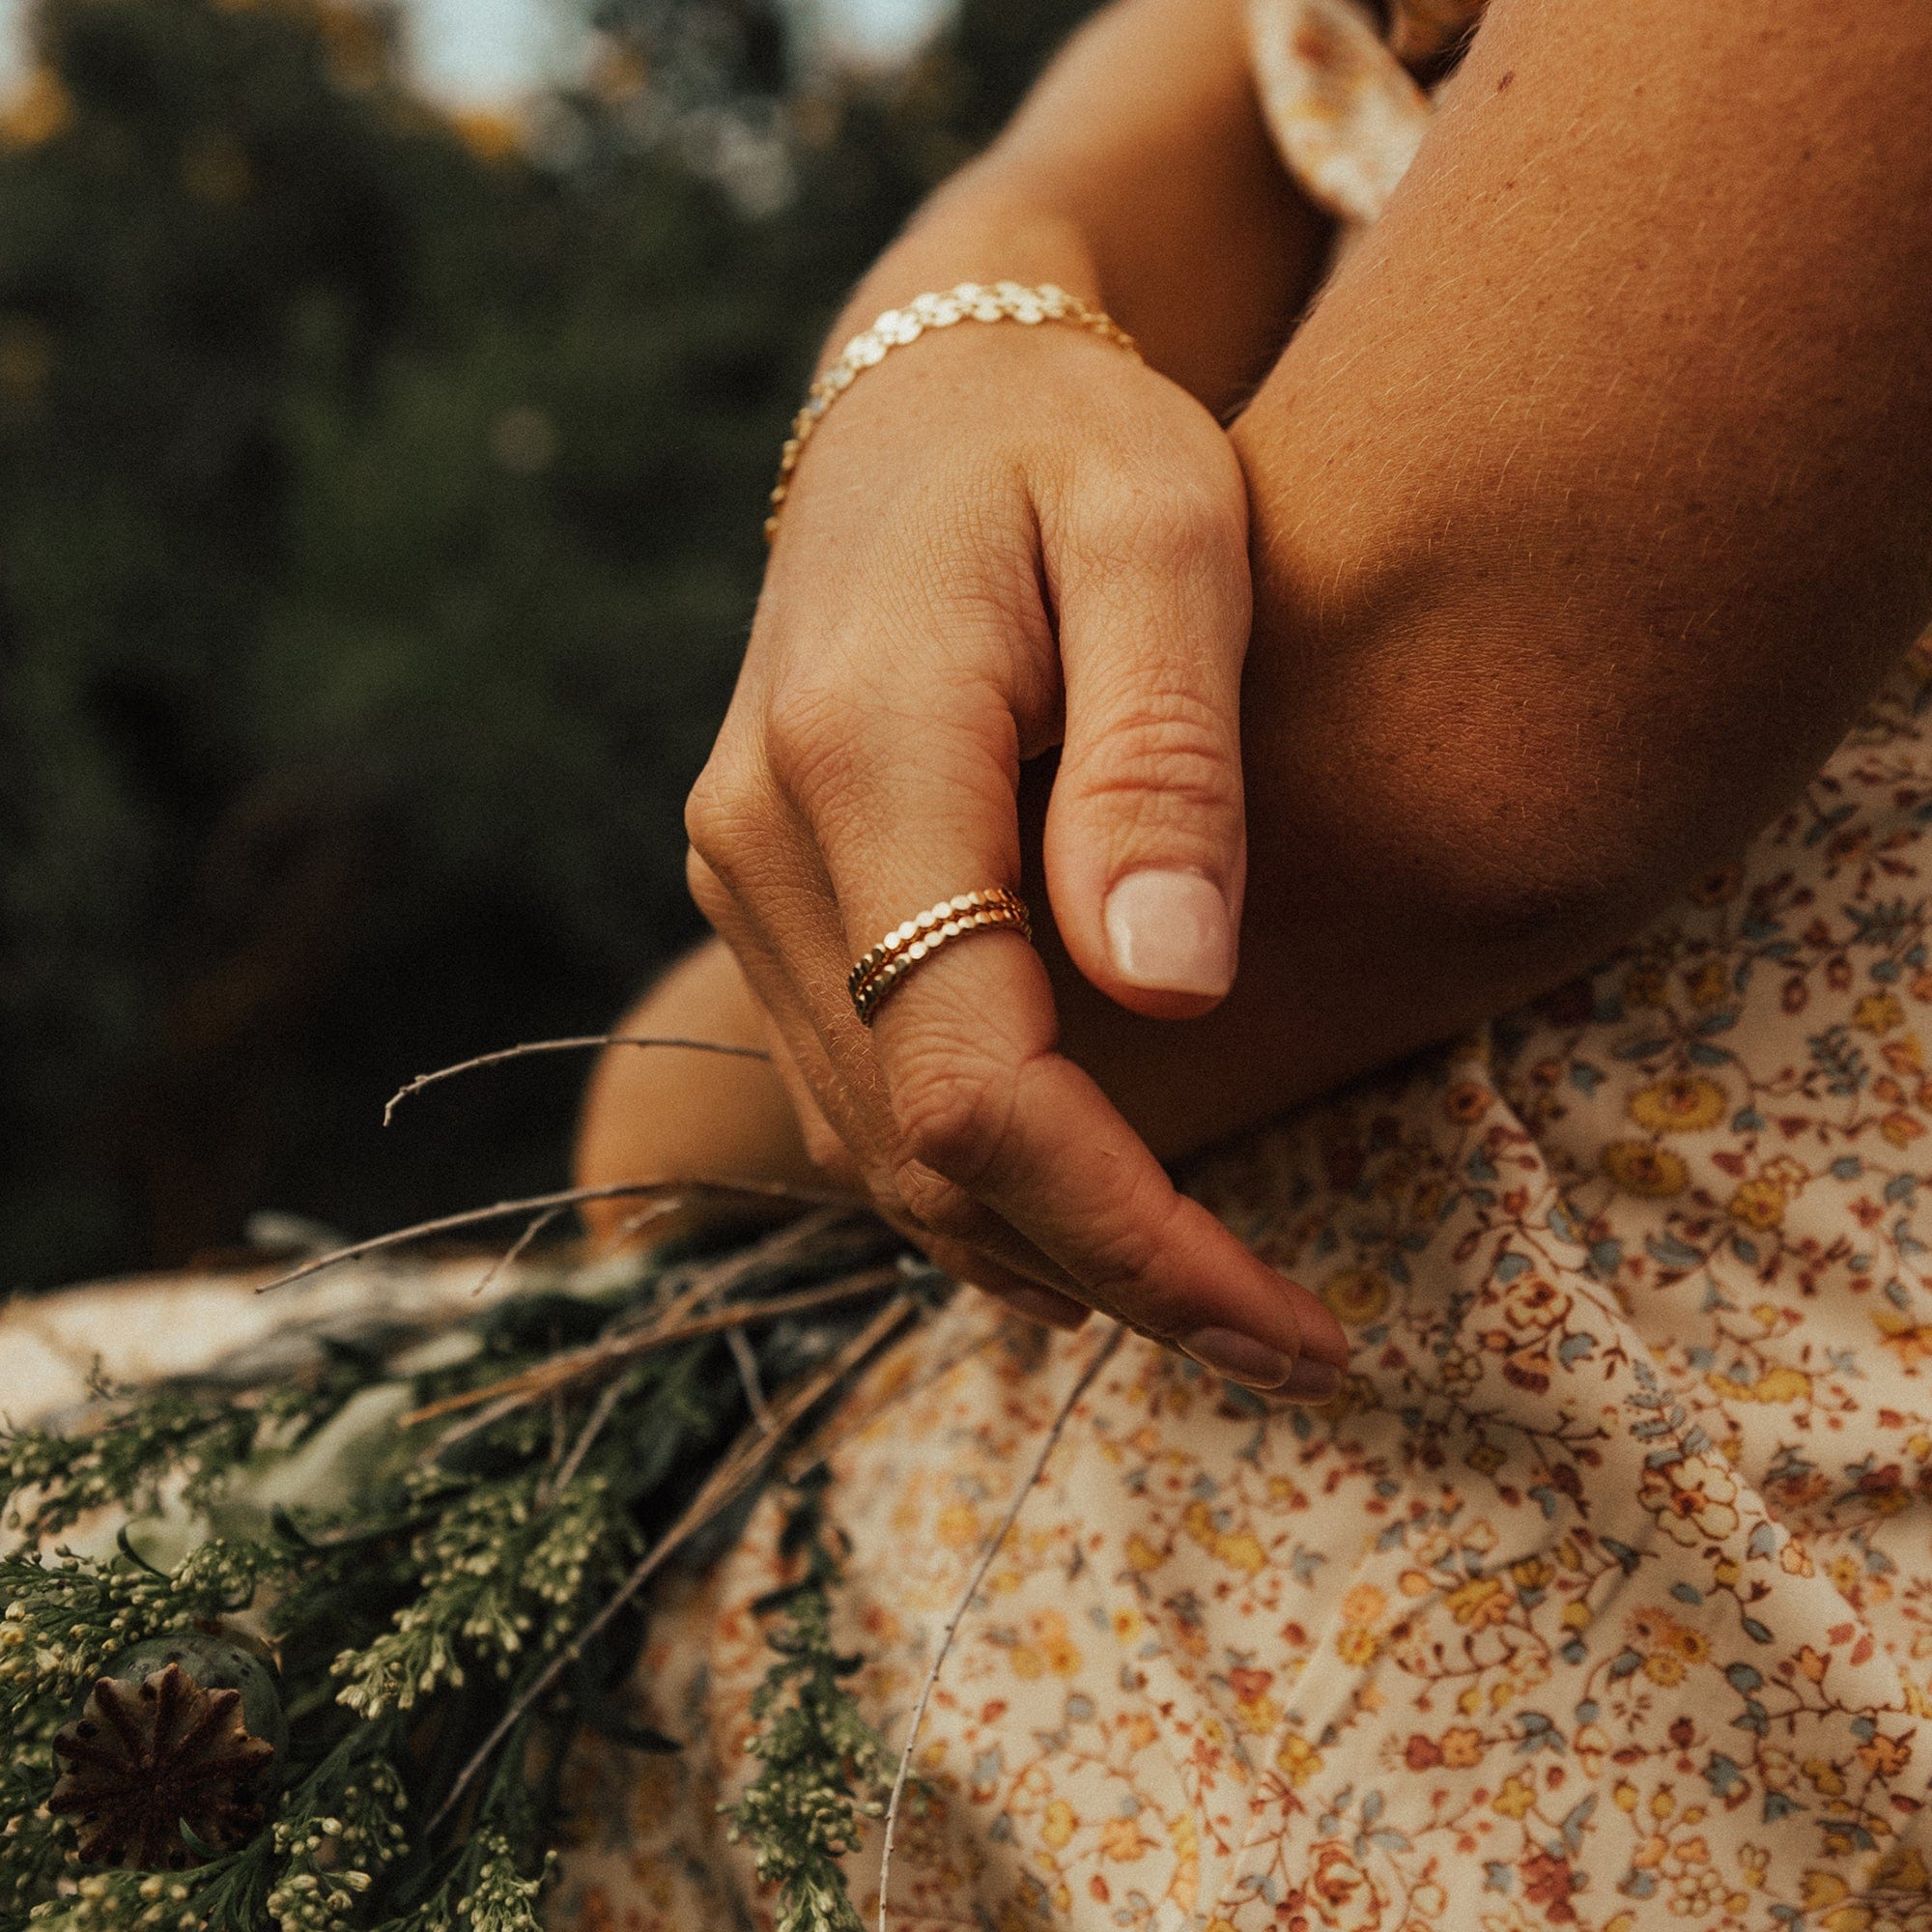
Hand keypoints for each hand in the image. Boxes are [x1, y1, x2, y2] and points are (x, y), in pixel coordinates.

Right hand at [683, 311, 1348, 1399]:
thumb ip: (1159, 763)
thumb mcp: (1165, 536)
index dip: (1130, 1234)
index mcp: (862, 759)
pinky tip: (1092, 1199)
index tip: (1287, 1321)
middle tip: (1290, 1345)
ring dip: (1041, 1243)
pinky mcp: (768, 895)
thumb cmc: (1072, 440)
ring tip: (1219, 1299)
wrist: (919, 396)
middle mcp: (763, 844)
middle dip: (1107, 1273)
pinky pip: (861, 1088)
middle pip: (917, 1152)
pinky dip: (976, 1176)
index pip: (972, 1088)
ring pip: (874, 1146)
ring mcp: (744, 878)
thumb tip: (1169, 1002)